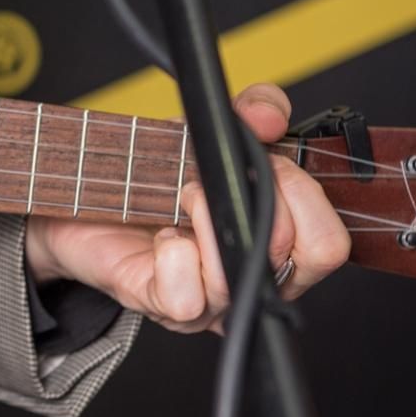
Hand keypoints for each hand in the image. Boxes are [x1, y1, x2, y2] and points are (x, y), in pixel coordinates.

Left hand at [23, 84, 349, 333]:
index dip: (305, 191)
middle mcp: (255, 280)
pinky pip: (188, 296)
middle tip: (224, 175)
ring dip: (209, 215)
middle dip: (269, 197)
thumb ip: (254, 110)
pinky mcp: (165, 306)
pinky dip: (174, 253)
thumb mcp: (211, 131)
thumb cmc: (156, 176)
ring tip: (184, 194)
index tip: (266, 157)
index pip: (330, 241)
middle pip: (309, 259)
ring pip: (241, 276)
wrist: (84, 200)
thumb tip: (268, 115)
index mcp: (281, 244)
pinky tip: (161, 235)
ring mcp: (214, 302)